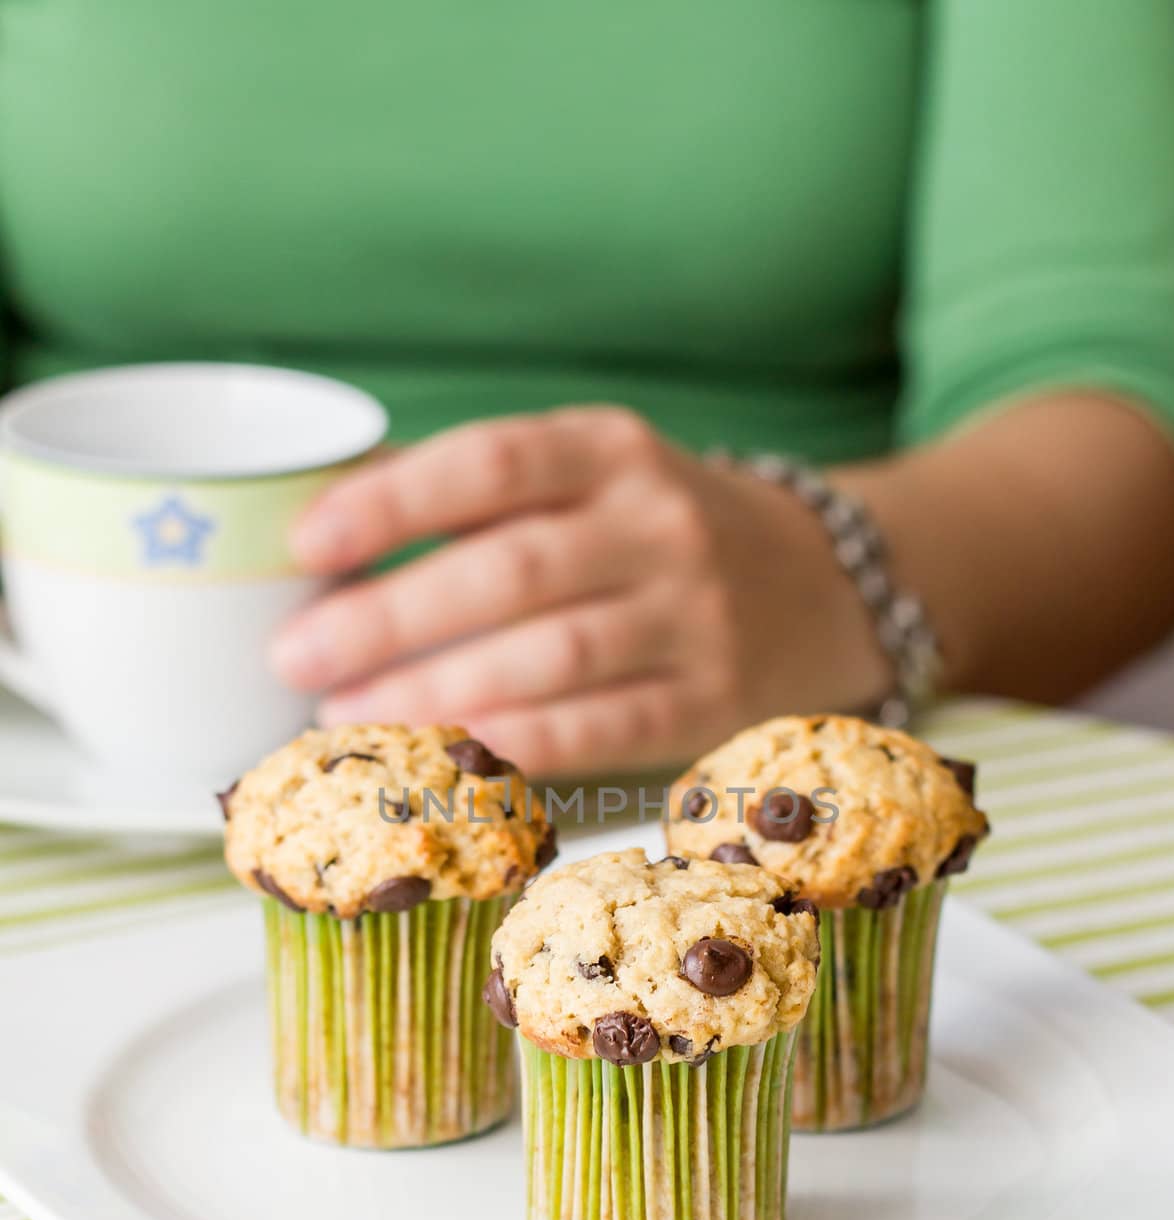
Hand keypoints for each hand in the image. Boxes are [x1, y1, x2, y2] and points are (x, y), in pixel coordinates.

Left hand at [270, 407, 888, 774]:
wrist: (819, 584)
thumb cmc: (659, 530)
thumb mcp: (591, 475)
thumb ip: (477, 494)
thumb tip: (322, 525)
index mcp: (613, 450)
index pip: (492, 462)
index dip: (392, 503)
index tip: (305, 545)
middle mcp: (659, 524)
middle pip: (509, 571)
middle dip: (388, 618)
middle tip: (294, 659)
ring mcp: (693, 616)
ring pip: (549, 658)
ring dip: (434, 693)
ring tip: (345, 718)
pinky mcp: (710, 701)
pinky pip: (600, 729)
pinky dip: (515, 744)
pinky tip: (443, 756)